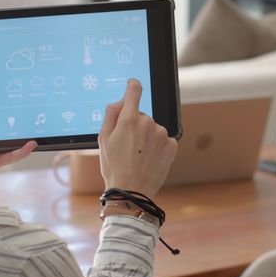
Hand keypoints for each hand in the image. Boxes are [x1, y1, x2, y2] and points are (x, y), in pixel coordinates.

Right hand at [98, 79, 177, 198]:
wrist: (131, 190)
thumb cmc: (114, 166)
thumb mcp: (103, 139)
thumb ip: (111, 115)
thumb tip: (120, 102)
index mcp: (129, 119)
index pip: (134, 92)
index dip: (132, 87)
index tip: (133, 86)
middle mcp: (148, 123)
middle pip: (142, 116)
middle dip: (135, 126)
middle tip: (127, 146)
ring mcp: (162, 134)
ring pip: (153, 129)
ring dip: (147, 137)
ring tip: (138, 155)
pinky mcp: (172, 145)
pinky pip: (163, 139)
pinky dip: (157, 146)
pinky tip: (148, 158)